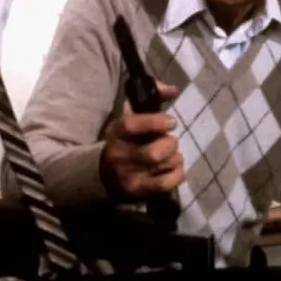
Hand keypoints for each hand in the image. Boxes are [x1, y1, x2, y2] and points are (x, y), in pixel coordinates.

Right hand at [100, 81, 183, 199]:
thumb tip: (174, 90)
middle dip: (169, 145)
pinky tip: (177, 169)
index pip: (131, 125)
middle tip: (171, 142)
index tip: (172, 121)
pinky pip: (164, 184)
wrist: (103, 173)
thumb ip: (152, 99)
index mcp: (115, 132)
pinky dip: (177, 175)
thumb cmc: (125, 141)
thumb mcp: (130, 119)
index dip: (154, 122)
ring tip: (173, 156)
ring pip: (161, 167)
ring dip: (176, 158)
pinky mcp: (137, 190)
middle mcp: (119, 154)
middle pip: (152, 153)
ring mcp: (128, 175)